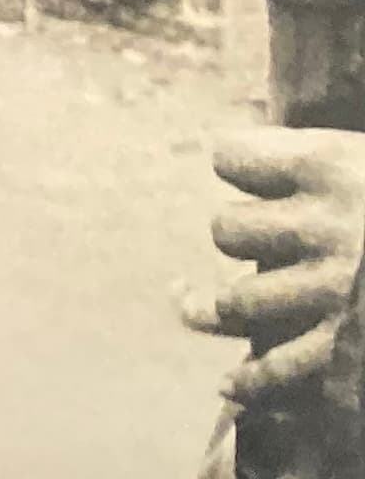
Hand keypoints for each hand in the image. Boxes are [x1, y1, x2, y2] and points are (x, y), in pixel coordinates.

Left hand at [185, 127, 364, 405]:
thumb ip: (338, 167)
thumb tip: (293, 166)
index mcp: (330, 166)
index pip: (231, 157)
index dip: (241, 165)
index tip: (252, 172)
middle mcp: (319, 227)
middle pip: (228, 230)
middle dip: (243, 235)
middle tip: (262, 239)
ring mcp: (329, 293)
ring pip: (237, 301)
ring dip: (220, 306)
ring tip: (197, 305)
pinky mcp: (345, 350)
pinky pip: (277, 370)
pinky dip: (251, 382)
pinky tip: (231, 384)